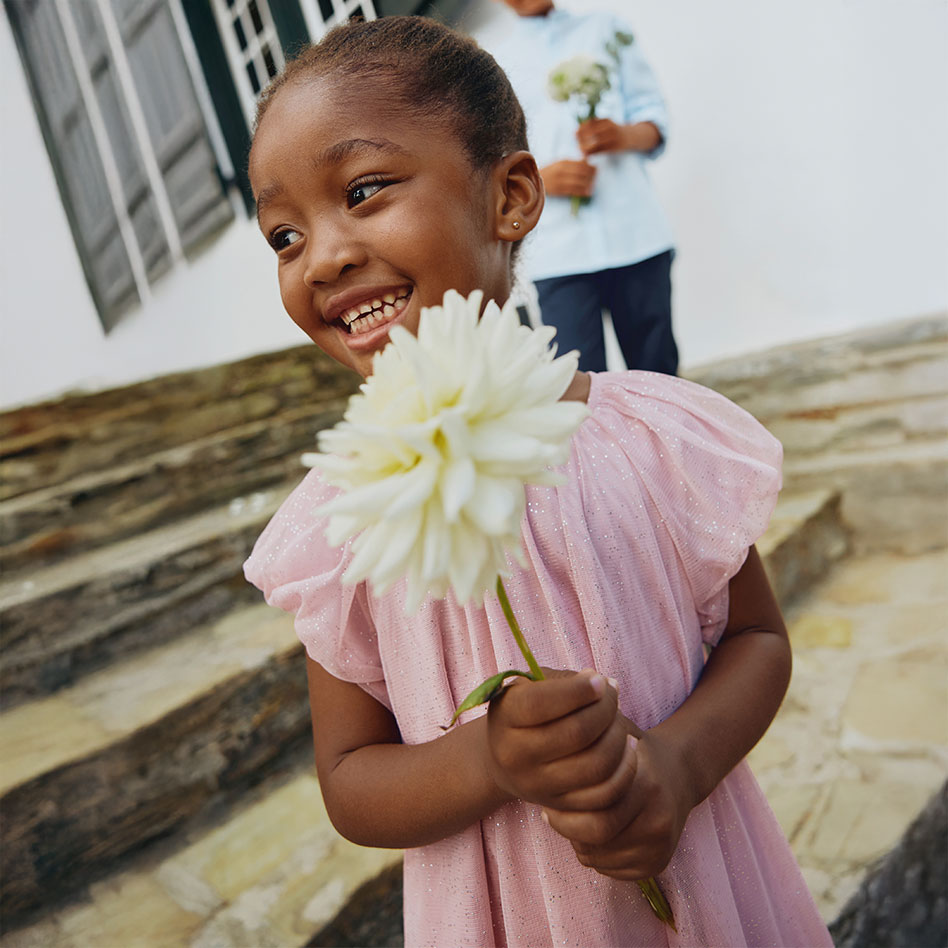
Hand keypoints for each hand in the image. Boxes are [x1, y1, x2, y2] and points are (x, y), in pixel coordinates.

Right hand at [485, 669, 626, 808]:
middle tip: (612, 696)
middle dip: (606, 709)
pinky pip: (605, 795)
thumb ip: (564, 681)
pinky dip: (625, 770)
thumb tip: (606, 686)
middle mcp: (515, 755)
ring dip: (618, 737)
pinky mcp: (560, 806)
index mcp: (504, 716)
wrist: (505, 758)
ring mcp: (537, 786)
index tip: (599, 680)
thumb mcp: (530, 686)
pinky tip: (627, 748)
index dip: (578, 690)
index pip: (540, 703)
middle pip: (576, 733)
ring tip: (619, 721)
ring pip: (596, 765)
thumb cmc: (527, 710)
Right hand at [539, 159, 595, 197]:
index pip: (582, 163)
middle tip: (595, 179)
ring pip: (578, 182)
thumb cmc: (549, 173)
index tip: (596, 170)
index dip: (591, 167)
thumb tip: (587, 163)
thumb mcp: (559, 164)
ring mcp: (559, 180)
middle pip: (582, 172)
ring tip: (592, 187)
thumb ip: (572, 164)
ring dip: (588, 185)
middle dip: (591, 176)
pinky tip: (587, 193)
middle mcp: (562, 170)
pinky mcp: (557, 190)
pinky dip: (581, 192)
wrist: (533, 181)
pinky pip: (573, 191)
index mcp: (563, 162)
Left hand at [542, 729, 694, 880]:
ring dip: (580, 843)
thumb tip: (548, 746)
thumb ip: (588, 740)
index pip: (595, 814)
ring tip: (576, 818)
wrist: (680, 773)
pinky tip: (595, 833)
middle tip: (553, 814)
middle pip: (596, 841)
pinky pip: (612, 871)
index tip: (550, 797)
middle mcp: (658, 818)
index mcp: (647, 785)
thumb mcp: (616, 735)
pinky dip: (597, 856)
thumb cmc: (636, 752)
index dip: (564, 811)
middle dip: (568, 829)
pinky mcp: (659, 863)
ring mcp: (661, 845)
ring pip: (600, 859)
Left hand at [576, 118, 626, 155]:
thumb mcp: (605, 125)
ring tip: (581, 152)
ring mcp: (613, 137)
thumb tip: (575, 133)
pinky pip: (601, 150)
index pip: (590, 123)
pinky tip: (588, 156)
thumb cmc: (614, 132)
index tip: (574, 135)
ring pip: (595, 142)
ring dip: (586, 148)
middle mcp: (610, 127)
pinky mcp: (616, 146)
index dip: (580, 129)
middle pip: (591, 132)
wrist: (633, 136)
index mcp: (606, 120)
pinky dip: (593, 153)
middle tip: (577, 145)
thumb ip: (593, 127)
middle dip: (582, 139)